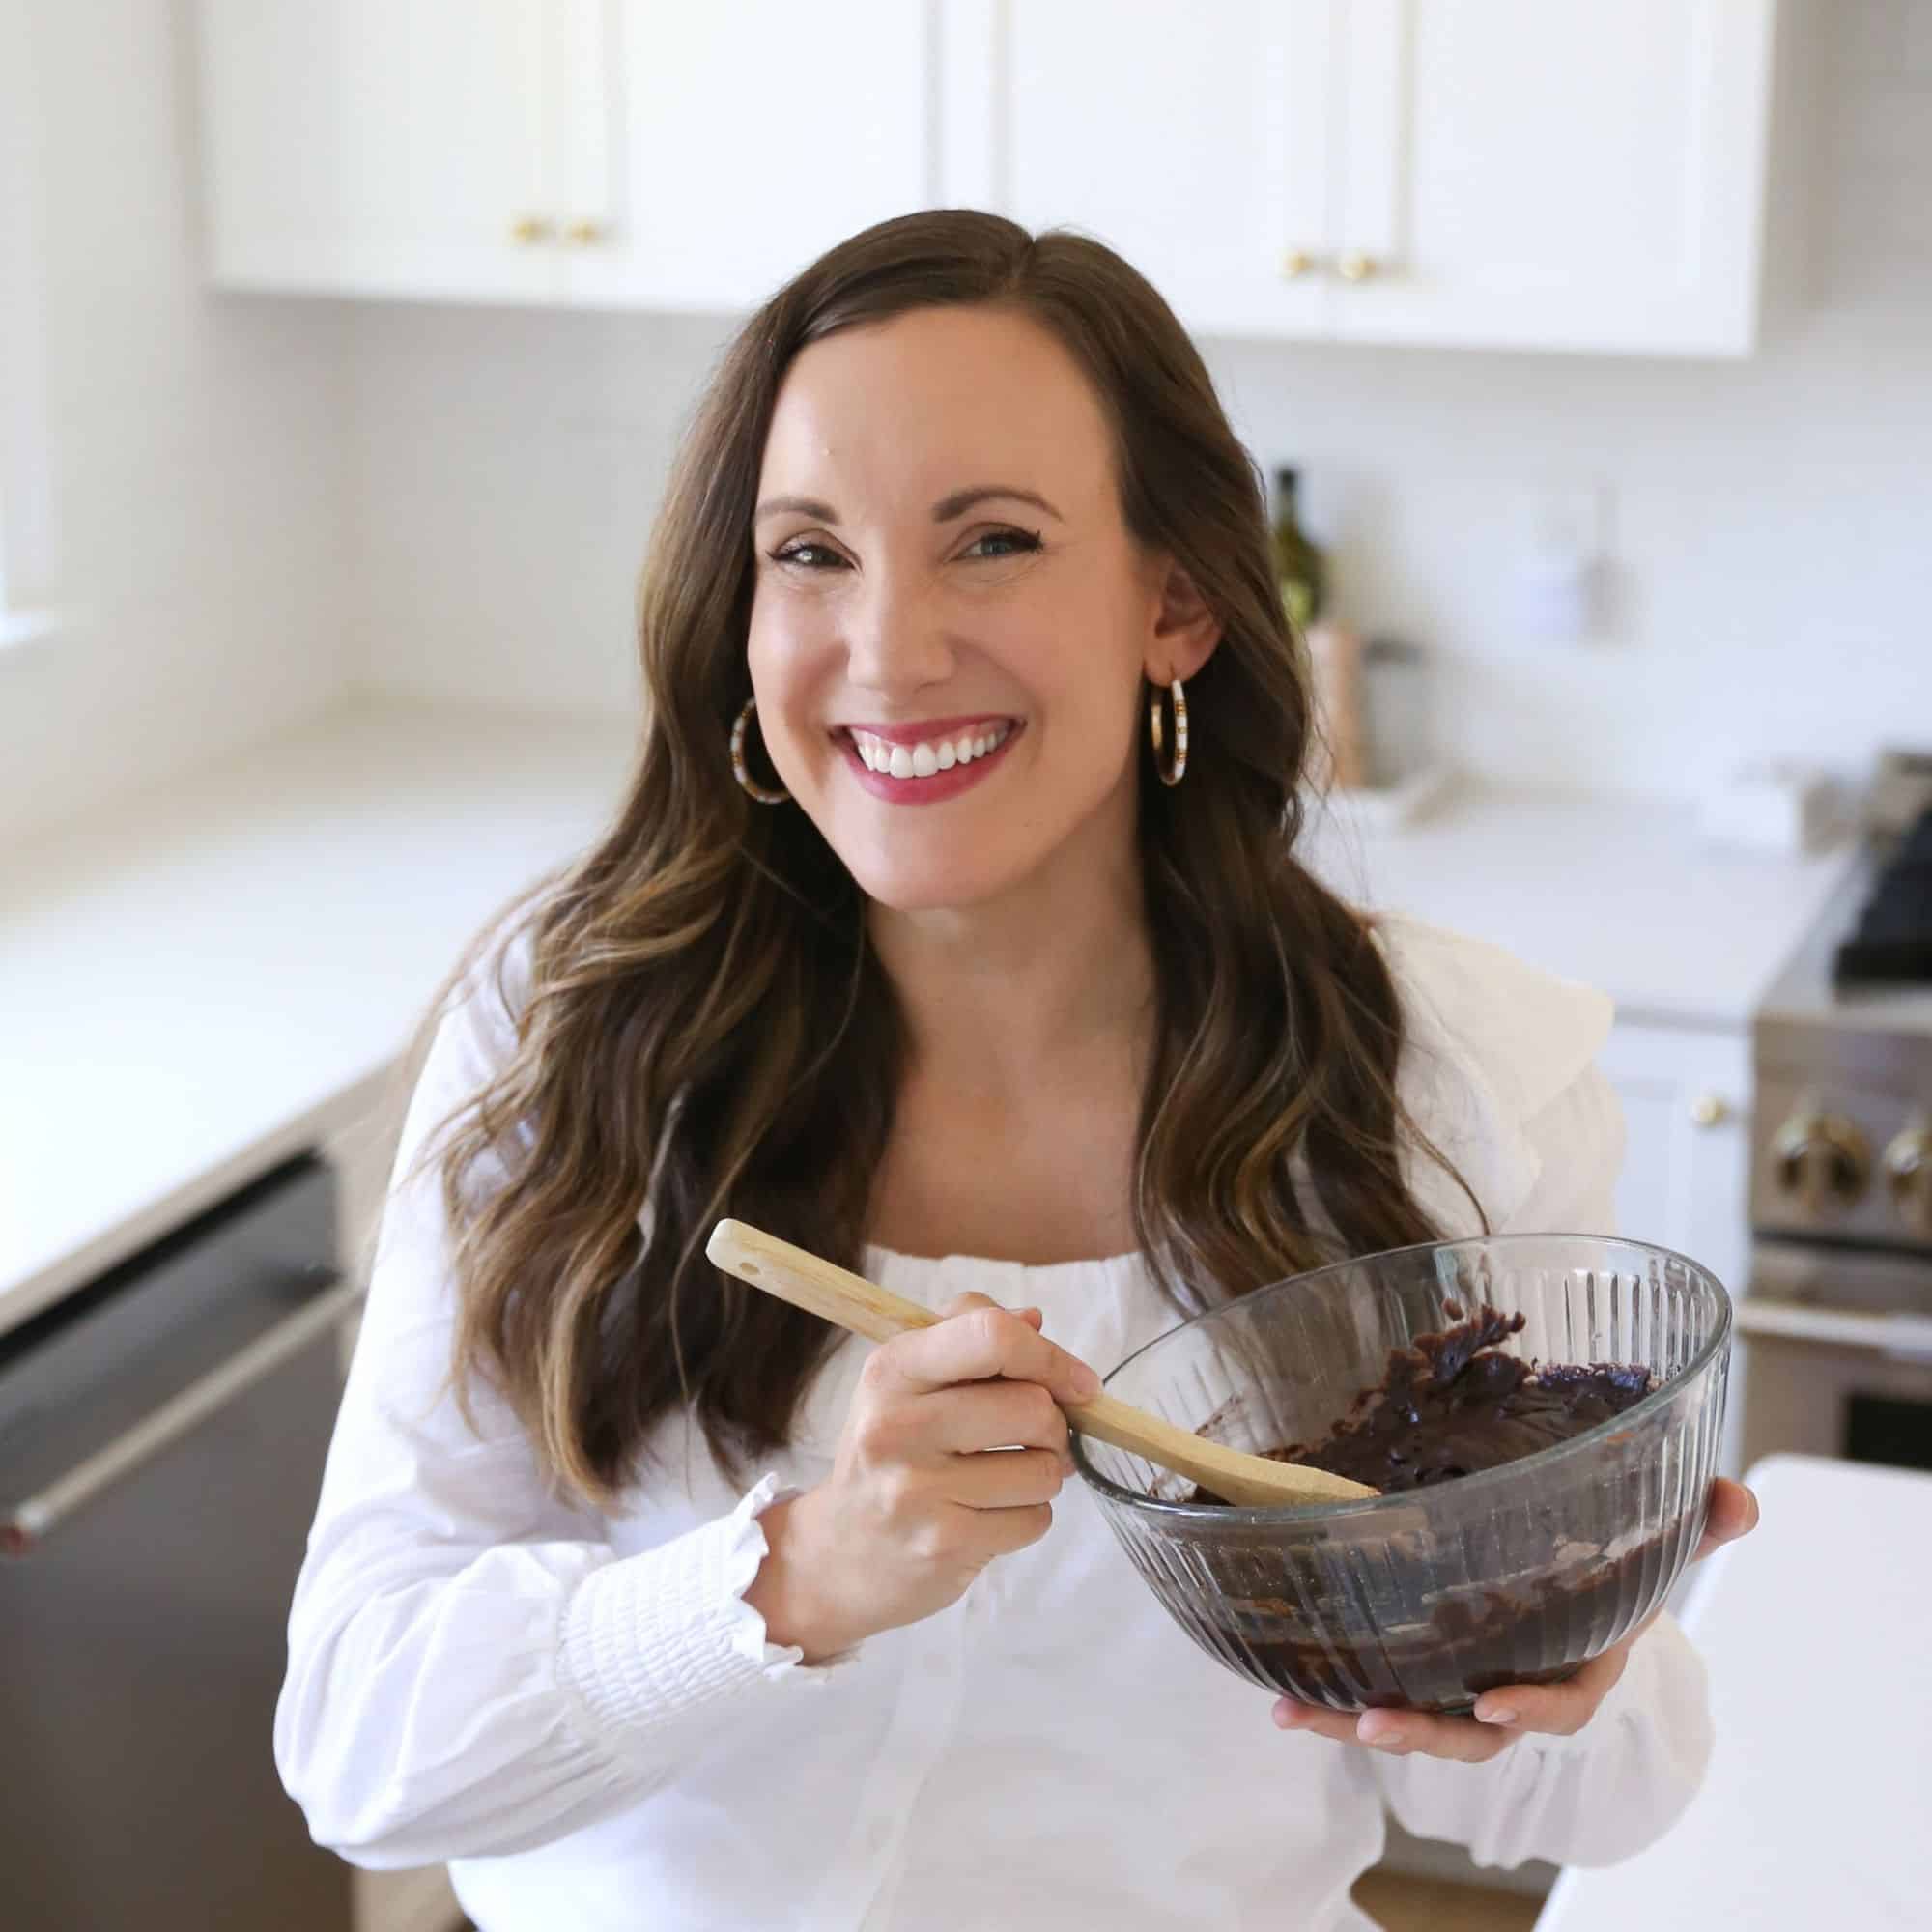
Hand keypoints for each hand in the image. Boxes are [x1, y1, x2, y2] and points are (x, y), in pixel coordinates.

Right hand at [744, 1292, 1102, 1661]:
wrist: (841, 1552)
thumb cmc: (893, 1450)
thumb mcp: (910, 1379)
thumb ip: (970, 1334)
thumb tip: (1034, 1319)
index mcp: (892, 1369)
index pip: (991, 1336)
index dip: (1050, 1357)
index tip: (1079, 1383)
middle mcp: (897, 1426)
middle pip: (1031, 1407)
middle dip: (1053, 1425)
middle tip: (1034, 1437)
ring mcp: (917, 1490)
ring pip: (1043, 1469)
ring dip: (1043, 1474)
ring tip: (1005, 1477)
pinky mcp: (941, 1544)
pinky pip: (1034, 1520)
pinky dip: (1028, 1517)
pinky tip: (991, 1514)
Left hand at [1269, 1476, 1759, 1760]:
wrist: (1571, 1567)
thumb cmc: (1612, 1558)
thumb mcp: (1654, 1538)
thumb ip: (1693, 1521)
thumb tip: (1737, 1498)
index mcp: (1578, 1660)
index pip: (1564, 1702)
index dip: (1532, 1709)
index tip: (1491, 1701)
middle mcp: (1515, 1683)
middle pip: (1472, 1734)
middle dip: (1424, 1734)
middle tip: (1374, 1722)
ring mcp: (1461, 1680)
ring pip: (1415, 1720)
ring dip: (1355, 1721)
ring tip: (1298, 1713)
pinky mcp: (1418, 1665)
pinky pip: (1379, 1689)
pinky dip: (1331, 1697)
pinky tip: (1280, 1694)